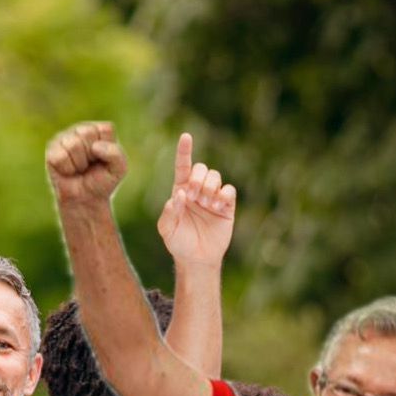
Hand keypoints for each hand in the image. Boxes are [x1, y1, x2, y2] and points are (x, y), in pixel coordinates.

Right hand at [46, 122, 126, 203]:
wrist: (86, 200)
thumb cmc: (101, 182)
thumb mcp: (119, 169)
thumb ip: (116, 154)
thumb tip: (95, 146)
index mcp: (98, 130)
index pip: (105, 129)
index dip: (107, 149)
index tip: (104, 160)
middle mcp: (80, 130)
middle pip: (87, 133)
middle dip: (91, 155)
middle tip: (89, 166)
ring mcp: (63, 139)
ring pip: (73, 144)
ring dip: (79, 163)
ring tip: (79, 169)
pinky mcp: (51, 151)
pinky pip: (61, 156)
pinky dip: (67, 169)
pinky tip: (68, 172)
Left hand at [157, 133, 234, 267]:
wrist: (197, 258)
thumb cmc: (178, 242)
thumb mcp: (167, 228)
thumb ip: (170, 211)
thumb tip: (179, 194)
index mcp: (180, 190)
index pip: (182, 166)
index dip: (184, 151)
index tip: (186, 136)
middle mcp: (197, 189)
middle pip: (201, 168)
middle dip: (197, 178)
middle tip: (193, 196)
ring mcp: (212, 196)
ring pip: (215, 176)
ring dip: (209, 187)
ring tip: (205, 204)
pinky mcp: (226, 206)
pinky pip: (229, 190)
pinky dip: (223, 194)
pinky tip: (216, 206)